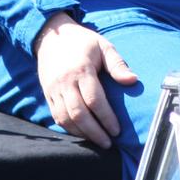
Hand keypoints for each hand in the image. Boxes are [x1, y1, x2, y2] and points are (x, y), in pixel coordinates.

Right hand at [34, 13, 137, 148]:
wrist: (51, 36)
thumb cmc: (82, 42)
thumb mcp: (103, 46)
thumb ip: (117, 64)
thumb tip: (133, 80)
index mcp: (81, 69)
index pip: (94, 100)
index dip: (106, 118)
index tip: (117, 130)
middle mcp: (65, 82)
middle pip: (79, 113)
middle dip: (95, 132)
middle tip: (108, 143)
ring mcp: (53, 89)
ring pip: (65, 118)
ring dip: (82, 134)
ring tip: (97, 141)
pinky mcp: (47, 94)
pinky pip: (56, 116)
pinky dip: (69, 128)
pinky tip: (82, 133)